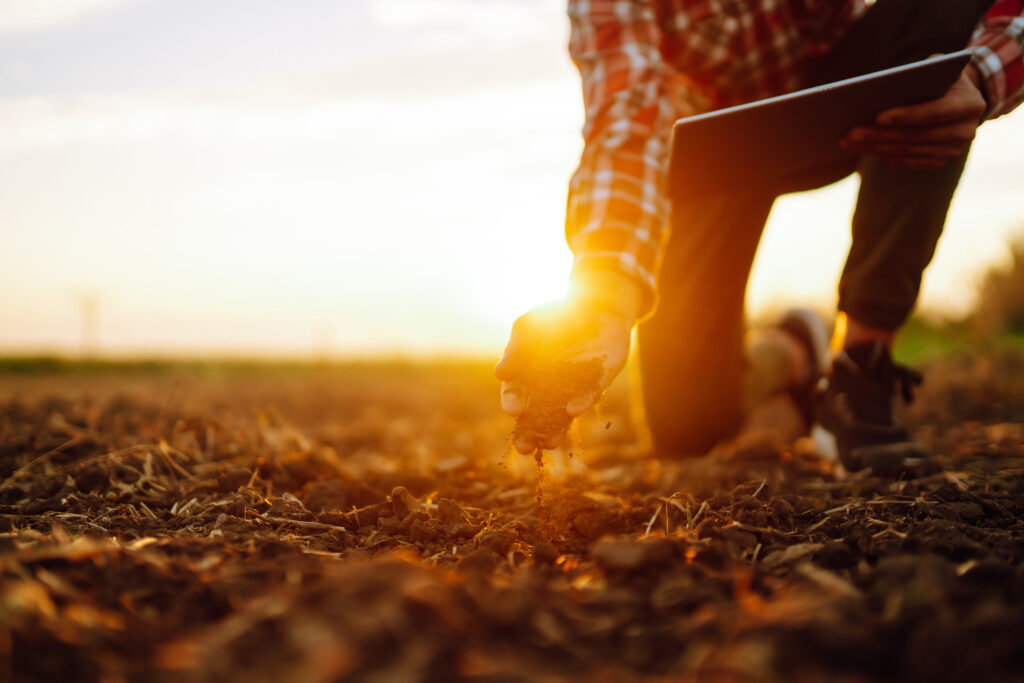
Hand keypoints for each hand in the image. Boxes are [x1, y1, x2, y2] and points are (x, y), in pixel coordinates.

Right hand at [495, 271, 640, 452]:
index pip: (515, 394)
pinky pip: (586, 396)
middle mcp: (547, 388)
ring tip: (552, 443)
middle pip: (535, 415)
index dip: (512, 402)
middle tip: (524, 447)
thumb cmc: (554, 315)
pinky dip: (580, 403)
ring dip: (555, 430)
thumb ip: (515, 349)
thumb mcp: (529, 326)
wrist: (595, 305)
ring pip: (560, 415)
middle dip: (529, 433)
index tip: (513, 410)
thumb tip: (500, 374)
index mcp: (526, 375)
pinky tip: (573, 410)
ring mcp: (571, 389)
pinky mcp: (595, 384)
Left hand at [841, 63, 985, 170]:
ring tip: (849, 141)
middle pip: (915, 136)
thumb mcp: (937, 67)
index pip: (934, 113)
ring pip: (907, 151)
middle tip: (850, 133)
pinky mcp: (939, 161)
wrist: (962, 98)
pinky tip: (864, 147)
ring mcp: (953, 150)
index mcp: (969, 104)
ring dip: (874, 147)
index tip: (877, 117)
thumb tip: (882, 87)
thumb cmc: (941, 77)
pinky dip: (883, 154)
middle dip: (879, 135)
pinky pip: (907, 161)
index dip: (906, 116)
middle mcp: (965, 131)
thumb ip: (919, 74)